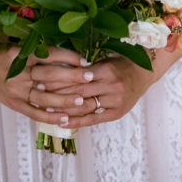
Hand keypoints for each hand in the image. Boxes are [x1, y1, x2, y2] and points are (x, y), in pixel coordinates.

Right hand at [0, 45, 84, 129]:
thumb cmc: (2, 51)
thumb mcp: (18, 43)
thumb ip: (39, 47)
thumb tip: (68, 50)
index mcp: (22, 54)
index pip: (49, 55)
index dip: (68, 57)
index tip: (85, 60)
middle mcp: (19, 73)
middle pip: (50, 75)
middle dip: (72, 77)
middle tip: (90, 77)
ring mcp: (16, 91)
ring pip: (44, 97)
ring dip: (64, 100)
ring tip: (83, 101)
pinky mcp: (14, 104)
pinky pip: (34, 113)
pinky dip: (50, 117)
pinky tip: (66, 118)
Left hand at [28, 50, 177, 129]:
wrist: (144, 73)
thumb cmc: (121, 63)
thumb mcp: (104, 59)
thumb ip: (86, 67)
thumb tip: (58, 68)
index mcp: (106, 69)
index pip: (77, 76)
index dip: (58, 78)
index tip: (41, 78)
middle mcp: (111, 86)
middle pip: (78, 92)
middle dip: (56, 92)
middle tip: (37, 91)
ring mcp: (115, 101)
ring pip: (84, 107)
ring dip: (63, 109)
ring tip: (45, 108)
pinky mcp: (116, 113)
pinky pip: (93, 119)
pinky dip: (76, 122)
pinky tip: (62, 122)